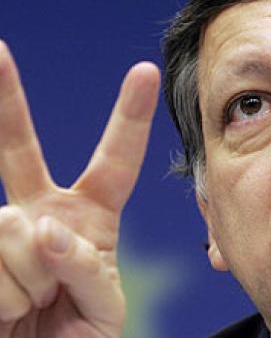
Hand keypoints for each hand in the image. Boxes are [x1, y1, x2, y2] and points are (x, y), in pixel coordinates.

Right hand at [0, 40, 159, 336]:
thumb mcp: (103, 306)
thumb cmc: (78, 335)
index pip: (117, 159)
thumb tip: (44, 227)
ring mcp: (4, 229)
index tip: (145, 71)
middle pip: (19, 149)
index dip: (130, 117)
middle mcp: (42, 212)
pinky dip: (2, 297)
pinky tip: (4, 311)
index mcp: (90, 216)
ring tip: (30, 308)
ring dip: (28, 282)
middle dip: (6, 99)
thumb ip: (87, 267)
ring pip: (13, 227)